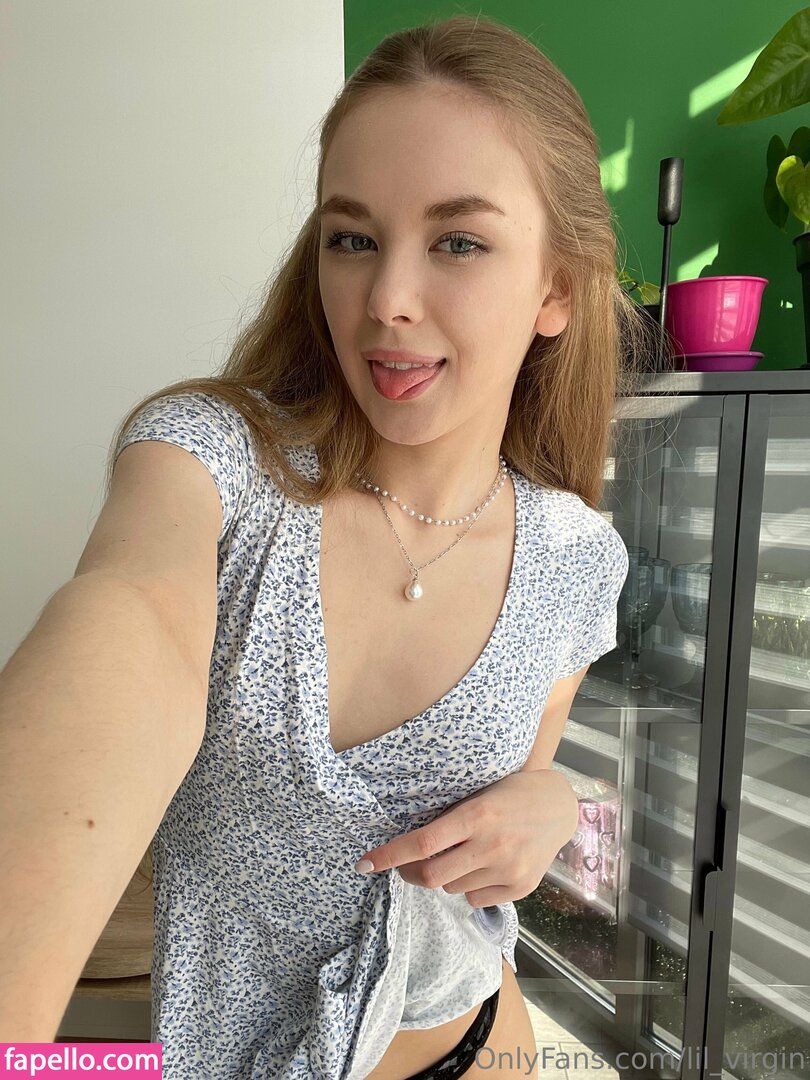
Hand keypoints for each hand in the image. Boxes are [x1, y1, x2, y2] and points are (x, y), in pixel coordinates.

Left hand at [353, 769, 578, 906]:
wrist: (559, 806)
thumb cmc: (510, 793)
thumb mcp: (478, 794)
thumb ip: (449, 819)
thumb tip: (407, 844)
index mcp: (477, 815)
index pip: (423, 842)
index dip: (389, 855)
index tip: (364, 863)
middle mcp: (492, 845)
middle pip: (433, 876)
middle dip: (410, 874)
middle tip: (404, 867)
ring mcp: (509, 870)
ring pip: (453, 888)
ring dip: (445, 876)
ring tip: (461, 855)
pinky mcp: (521, 888)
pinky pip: (476, 898)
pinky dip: (469, 886)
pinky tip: (483, 866)